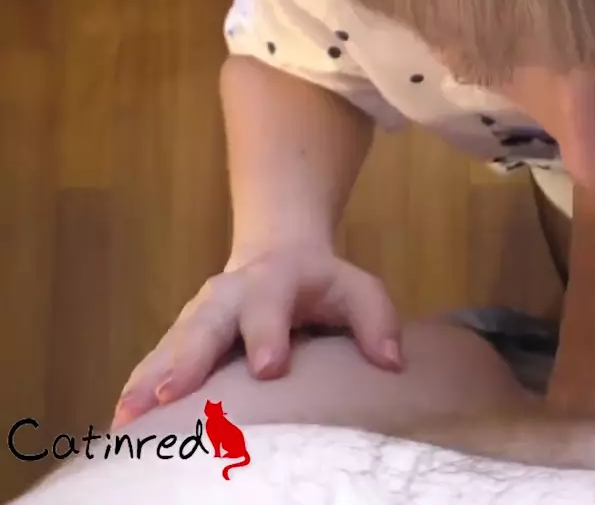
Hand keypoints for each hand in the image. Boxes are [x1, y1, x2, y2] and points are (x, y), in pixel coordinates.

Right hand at [112, 244, 402, 427]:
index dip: (268, 335)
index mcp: (274, 281)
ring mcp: (198, 315)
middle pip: (205, 325)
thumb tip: (392, 362)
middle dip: (189, 360)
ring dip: (149, 380)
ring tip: (130, 417)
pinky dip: (138, 388)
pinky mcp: (180, 336)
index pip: (269, 307)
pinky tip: (123, 420)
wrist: (276, 252)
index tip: (267, 368)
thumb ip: (377, 321)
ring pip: (170, 346)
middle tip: (173, 394)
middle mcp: (227, 296)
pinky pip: (155, 362)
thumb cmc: (323, 283)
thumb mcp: (358, 288)